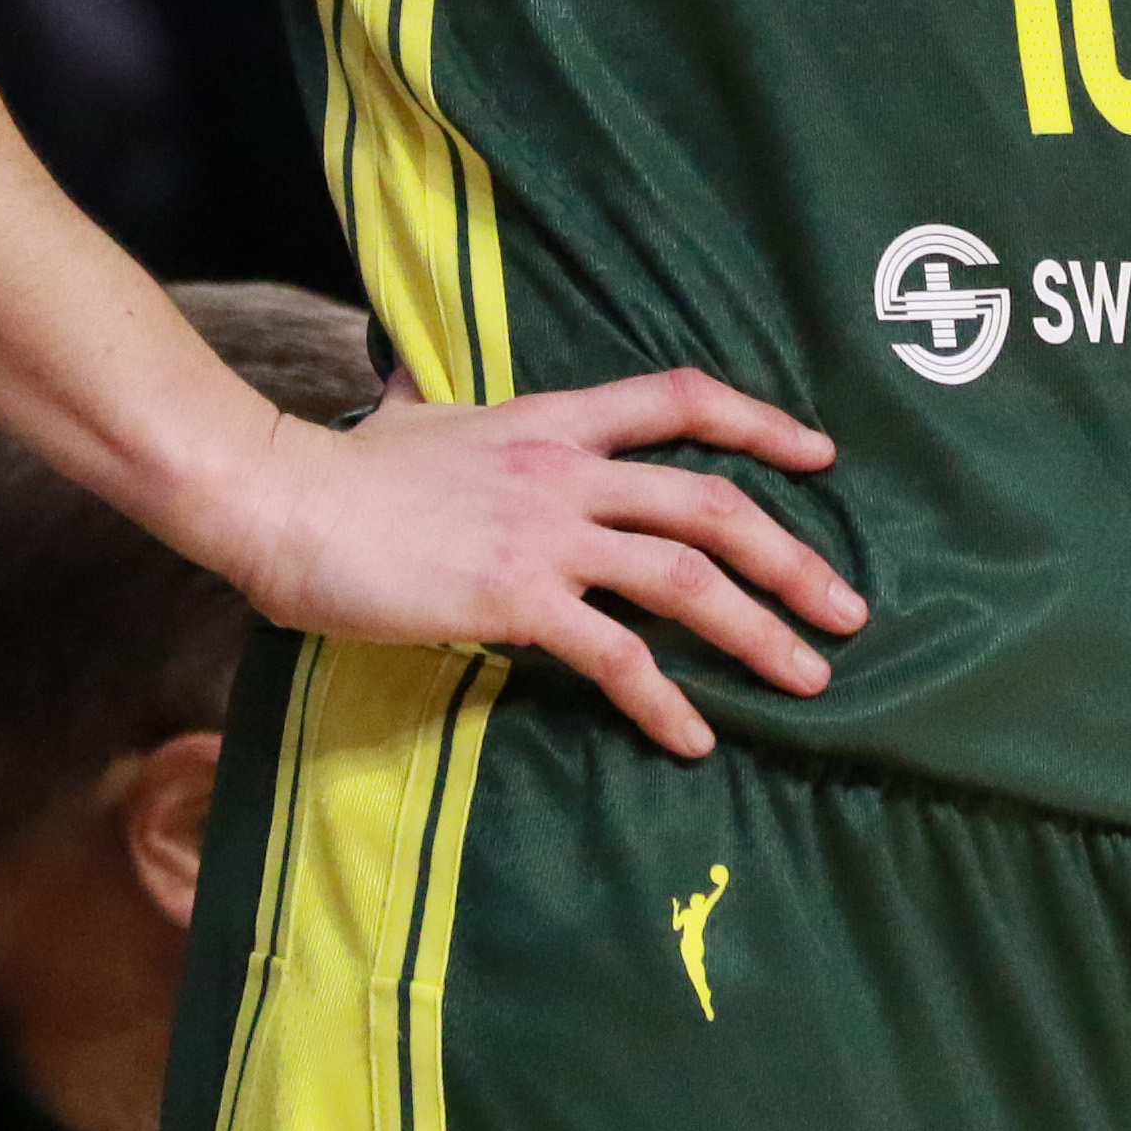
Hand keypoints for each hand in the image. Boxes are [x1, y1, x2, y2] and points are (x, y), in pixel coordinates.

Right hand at [197, 372, 864, 760]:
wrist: (282, 496)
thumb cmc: (339, 469)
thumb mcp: (411, 417)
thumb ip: (439, 409)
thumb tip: (417, 392)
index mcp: (550, 421)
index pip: (679, 399)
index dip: (759, 421)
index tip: (821, 452)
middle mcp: (565, 471)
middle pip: (711, 503)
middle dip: (793, 557)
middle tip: (848, 610)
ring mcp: (545, 534)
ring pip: (687, 577)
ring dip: (759, 631)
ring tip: (807, 679)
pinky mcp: (516, 597)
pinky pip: (615, 652)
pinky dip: (665, 699)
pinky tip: (694, 738)